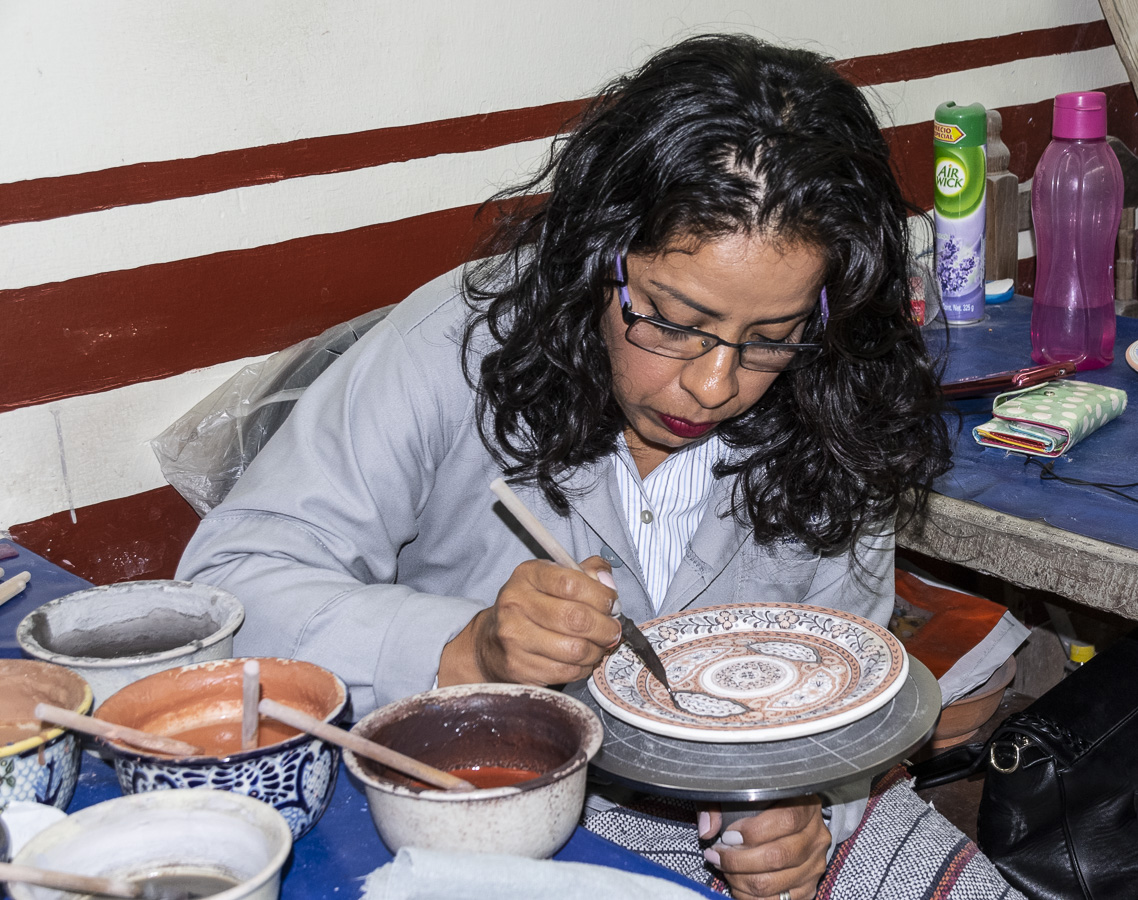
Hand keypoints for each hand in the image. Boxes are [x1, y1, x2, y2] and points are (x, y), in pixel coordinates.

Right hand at [438, 556, 621, 686]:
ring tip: (599, 645)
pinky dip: (584, 667)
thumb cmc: (531, 607)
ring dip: (597, 650)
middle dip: (605, 627)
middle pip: (576, 618)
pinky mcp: (519, 667)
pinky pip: (567, 671)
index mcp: (527, 575)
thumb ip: (585, 574)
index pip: (571, 583)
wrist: (491, 643)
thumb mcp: (552, 579)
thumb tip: (608, 584)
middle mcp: (515, 604)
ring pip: (575, 650)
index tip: (612, 604)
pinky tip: (582, 659)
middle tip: (613, 630)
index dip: (601, 596)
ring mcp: (514, 638)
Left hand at [698, 796, 829, 899]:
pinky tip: (736, 883)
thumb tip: (707, 830)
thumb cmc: (761, 805)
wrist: (791, 820)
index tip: (728, 835)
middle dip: (737, 861)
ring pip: (774, 883)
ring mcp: (814, 865)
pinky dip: (750, 897)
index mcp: (805, 807)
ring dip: (739, 880)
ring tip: (723, 868)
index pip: (786, 820)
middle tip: (717, 855)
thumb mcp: (740, 793)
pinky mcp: (808, 888)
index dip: (752, 831)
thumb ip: (719, 804)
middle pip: (777, 856)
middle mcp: (815, 837)